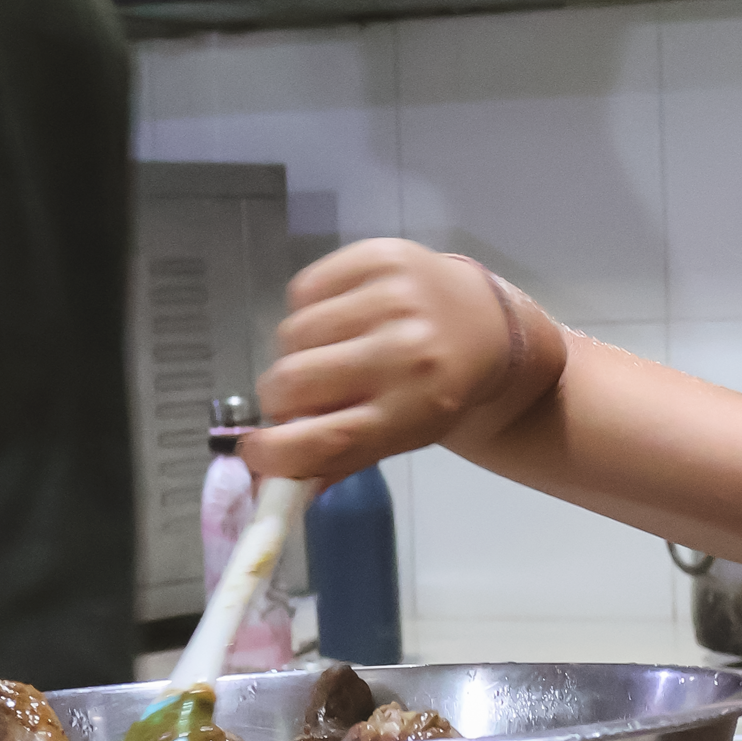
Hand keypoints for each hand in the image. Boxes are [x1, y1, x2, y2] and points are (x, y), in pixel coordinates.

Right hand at [248, 241, 520, 483]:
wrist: (485, 326)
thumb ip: (335, 461)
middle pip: (292, 382)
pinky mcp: (379, 258)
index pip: (325, 440)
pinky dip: (310, 309)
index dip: (273, 453)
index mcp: (413, 411)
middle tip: (300, 399)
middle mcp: (405, 353)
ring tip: (332, 354)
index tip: (256, 453)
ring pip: (291, 334)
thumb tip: (266, 482)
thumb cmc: (435, 389)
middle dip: (280, 398)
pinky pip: (303, 290)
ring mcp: (393, 300)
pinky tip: (342, 319)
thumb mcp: (400, 436)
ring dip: (298, 352)